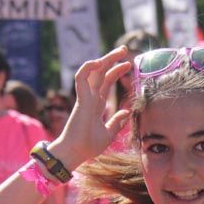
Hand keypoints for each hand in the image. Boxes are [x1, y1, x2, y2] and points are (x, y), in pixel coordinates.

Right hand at [52, 46, 132, 169]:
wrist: (75, 153)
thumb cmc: (88, 146)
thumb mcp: (108, 134)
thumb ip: (116, 122)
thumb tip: (126, 113)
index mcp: (96, 104)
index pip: (106, 82)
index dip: (116, 72)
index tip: (128, 65)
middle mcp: (90, 98)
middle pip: (101, 73)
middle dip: (112, 60)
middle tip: (124, 50)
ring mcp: (85, 97)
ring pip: (93, 72)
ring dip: (105, 59)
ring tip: (119, 52)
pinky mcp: (80, 100)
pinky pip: (81, 78)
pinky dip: (87, 68)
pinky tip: (99, 62)